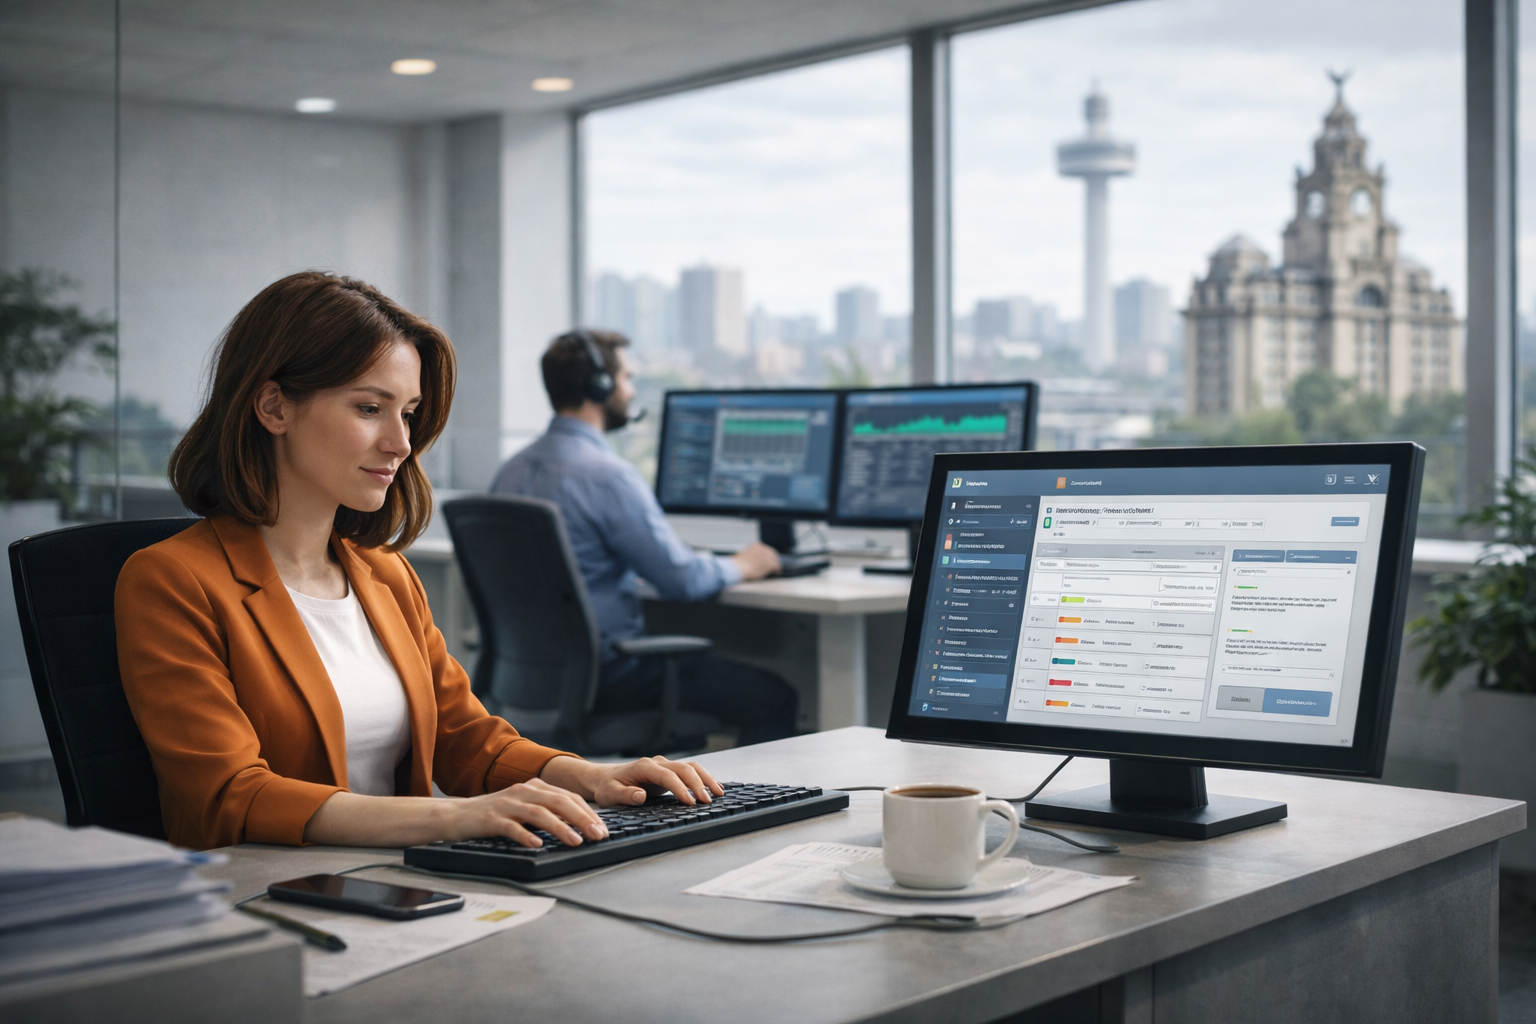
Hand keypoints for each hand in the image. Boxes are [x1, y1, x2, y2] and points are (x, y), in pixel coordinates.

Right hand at [443, 777, 608, 848]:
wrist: (456, 815)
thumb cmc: (495, 815)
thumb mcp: (525, 808)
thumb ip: (547, 812)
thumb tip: (579, 827)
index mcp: (535, 787)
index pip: (568, 797)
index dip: (588, 813)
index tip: (602, 829)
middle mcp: (523, 791)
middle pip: (558, 802)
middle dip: (581, 819)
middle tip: (597, 835)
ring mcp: (507, 804)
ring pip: (539, 813)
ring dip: (560, 827)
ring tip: (575, 841)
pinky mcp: (491, 818)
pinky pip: (511, 827)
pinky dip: (525, 835)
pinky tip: (536, 844)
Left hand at [540, 754, 723, 808]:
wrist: (606, 778)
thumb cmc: (607, 787)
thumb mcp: (610, 794)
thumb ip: (625, 795)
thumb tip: (640, 796)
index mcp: (644, 767)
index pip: (668, 775)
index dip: (680, 788)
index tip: (690, 802)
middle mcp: (657, 763)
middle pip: (684, 768)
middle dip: (698, 784)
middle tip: (708, 801)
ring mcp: (664, 765)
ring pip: (691, 767)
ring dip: (706, 778)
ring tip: (719, 794)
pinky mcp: (669, 771)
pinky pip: (690, 771)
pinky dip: (703, 778)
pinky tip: (714, 788)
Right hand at [731, 542, 781, 580]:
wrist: (738, 567)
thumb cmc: (738, 564)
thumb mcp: (745, 555)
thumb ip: (752, 555)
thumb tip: (755, 560)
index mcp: (757, 546)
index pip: (767, 549)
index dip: (769, 555)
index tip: (769, 559)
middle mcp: (763, 549)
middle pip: (773, 554)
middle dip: (774, 559)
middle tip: (775, 565)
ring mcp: (767, 556)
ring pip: (775, 560)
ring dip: (776, 565)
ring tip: (777, 570)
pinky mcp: (770, 563)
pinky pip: (777, 566)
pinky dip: (778, 570)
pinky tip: (777, 572)